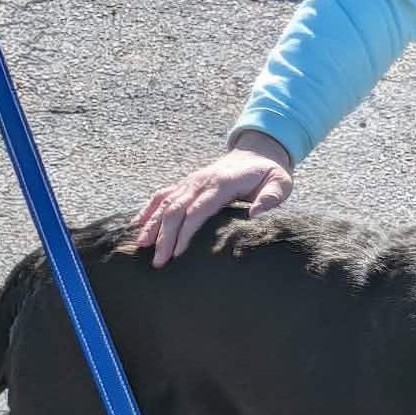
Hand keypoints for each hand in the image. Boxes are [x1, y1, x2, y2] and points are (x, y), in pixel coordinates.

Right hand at [133, 130, 293, 266]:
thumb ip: (271, 197)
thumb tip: (254, 214)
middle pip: (176, 209)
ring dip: (151, 225)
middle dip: (165, 236)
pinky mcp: (185, 184)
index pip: (199, 210)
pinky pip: (161, 196)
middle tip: (158, 261)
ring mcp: (190, 182)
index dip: (186, 231)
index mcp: (222, 183)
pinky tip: (136, 225)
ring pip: (165, 203)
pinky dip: (147, 210)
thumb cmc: (268, 173)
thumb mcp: (280, 183)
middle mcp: (201, 181)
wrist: (256, 153)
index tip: (178, 253)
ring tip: (140, 246)